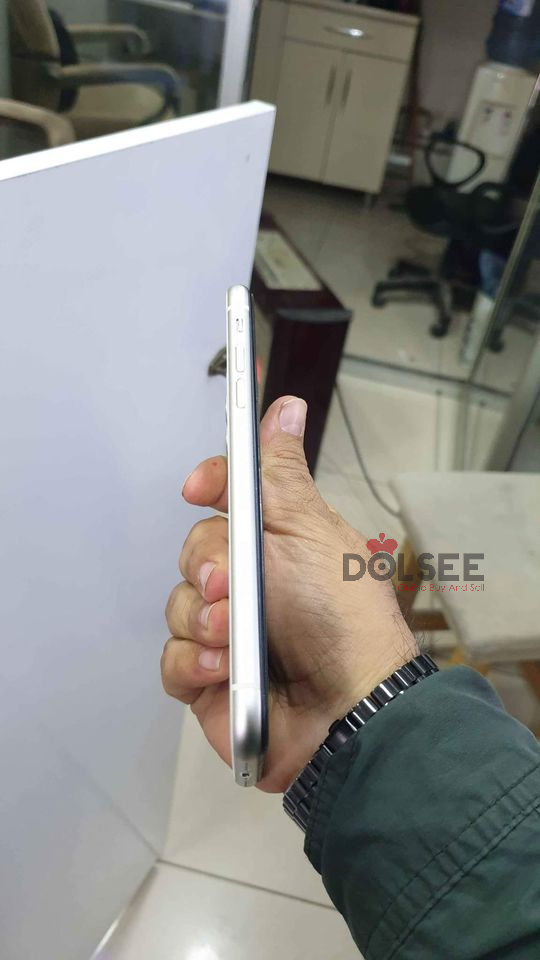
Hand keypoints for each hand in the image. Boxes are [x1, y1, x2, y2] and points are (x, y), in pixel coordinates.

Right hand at [162, 396, 417, 791]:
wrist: (348, 707)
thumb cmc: (341, 616)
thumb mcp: (310, 530)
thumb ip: (280, 473)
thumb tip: (285, 408)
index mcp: (277, 542)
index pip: (225, 498)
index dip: (209, 486)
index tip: (199, 488)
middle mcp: (250, 584)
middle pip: (193, 550)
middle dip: (208, 567)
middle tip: (233, 587)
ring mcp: (227, 633)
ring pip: (177, 606)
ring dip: (204, 620)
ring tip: (238, 638)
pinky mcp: (209, 679)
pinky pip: (172, 659)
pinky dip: (195, 662)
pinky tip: (226, 669)